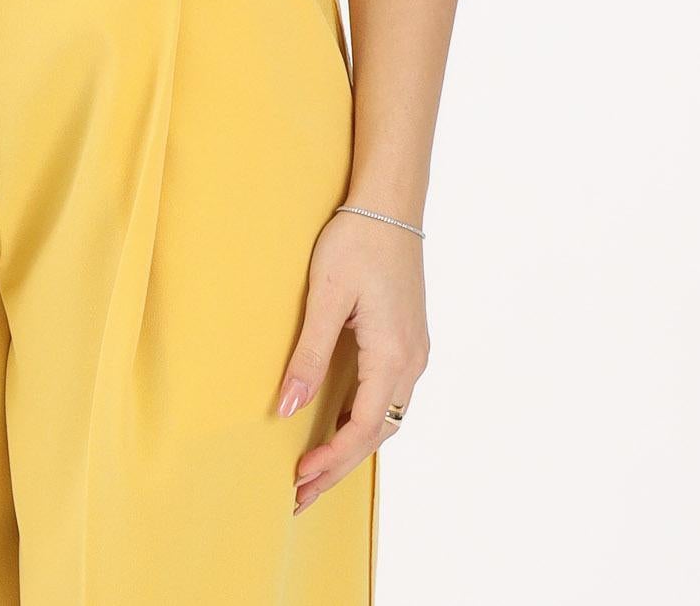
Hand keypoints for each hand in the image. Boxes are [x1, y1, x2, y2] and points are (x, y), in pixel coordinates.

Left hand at [275, 206, 429, 513]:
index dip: (331, 459)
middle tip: (300, 495)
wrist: (390, 203)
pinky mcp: (408, 338)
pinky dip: (363, 420)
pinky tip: (337, 424)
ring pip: (386, 418)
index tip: (298, 480)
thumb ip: (308, 356)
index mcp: (393, 356)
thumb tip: (285, 409)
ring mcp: (414, 350)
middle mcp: (411, 361)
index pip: (363, 429)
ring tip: (315, 470)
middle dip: (339, 466)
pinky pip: (389, 395)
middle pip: (377, 433)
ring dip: (352, 446)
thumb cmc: (356, 242)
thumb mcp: (325, 297)